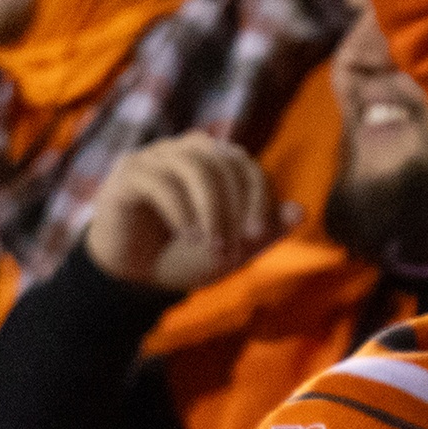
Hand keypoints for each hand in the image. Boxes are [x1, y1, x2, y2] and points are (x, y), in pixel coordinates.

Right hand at [84, 132, 290, 292]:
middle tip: (234, 246)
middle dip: (234, 206)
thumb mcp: (231, 249)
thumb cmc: (183, 255)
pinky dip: (179, 210)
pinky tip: (187, 234)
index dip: (257, 195)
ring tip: (210, 243)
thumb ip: (264, 231)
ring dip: (209, 208)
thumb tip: (300, 212)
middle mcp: (183, 151)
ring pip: (193, 166)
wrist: (133, 277)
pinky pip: (158, 181)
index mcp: (211, 161)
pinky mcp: (126, 175)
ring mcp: (152, 158)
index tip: (258, 234)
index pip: (244, 164)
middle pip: (222, 160)